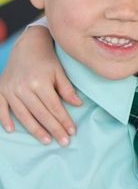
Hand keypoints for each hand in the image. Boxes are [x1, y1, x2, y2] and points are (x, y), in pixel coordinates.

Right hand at [0, 26, 80, 145]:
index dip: (64, 121)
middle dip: (53, 129)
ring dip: (35, 130)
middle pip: (41, 114)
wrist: (27, 45)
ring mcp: (10, 89)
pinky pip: (1, 108)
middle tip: (64, 143)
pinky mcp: (1, 90)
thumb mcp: (59, 71)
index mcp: (39, 82)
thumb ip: (66, 89)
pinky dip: (5, 119)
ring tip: (46, 141)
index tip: (72, 132)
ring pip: (23, 115)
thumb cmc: (46, 60)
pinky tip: (12, 131)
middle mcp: (23, 87)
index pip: (54, 107)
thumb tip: (78, 104)